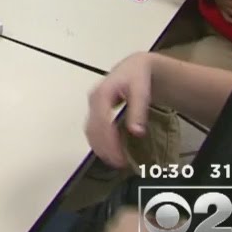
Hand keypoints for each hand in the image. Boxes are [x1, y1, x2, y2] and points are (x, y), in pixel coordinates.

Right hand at [84, 52, 154, 168]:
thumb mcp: (141, 91)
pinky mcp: (94, 111)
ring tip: (115, 161)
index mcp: (102, 94)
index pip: (101, 122)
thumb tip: (136, 132)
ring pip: (90, 131)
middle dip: (104, 148)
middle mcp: (93, 100)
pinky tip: (110, 151)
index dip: (109, 142)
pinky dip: (100, 143)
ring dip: (100, 148)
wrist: (134, 67)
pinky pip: (92, 130)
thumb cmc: (137, 77)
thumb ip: (138, 111)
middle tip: (118, 163)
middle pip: (93, 129)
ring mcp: (92, 106)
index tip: (120, 157)